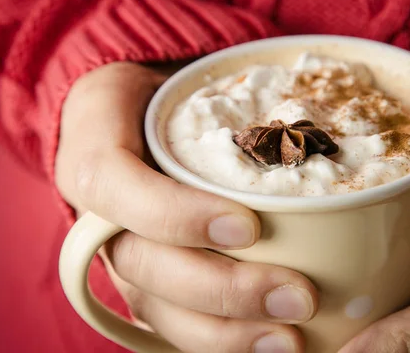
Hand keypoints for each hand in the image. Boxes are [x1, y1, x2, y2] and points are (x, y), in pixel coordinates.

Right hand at [55, 62, 317, 352]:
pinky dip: (219, 340)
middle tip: (298, 297)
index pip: (120, 189)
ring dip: (224, 333)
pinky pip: (173, 323)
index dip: (178, 215)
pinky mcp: (146, 283)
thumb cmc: (160, 100)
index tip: (249, 227)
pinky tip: (265, 345)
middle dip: (222, 290)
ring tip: (289, 341)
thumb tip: (312, 118)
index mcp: (97, 158)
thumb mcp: (175, 82)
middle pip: (146, 267)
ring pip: (158, 309)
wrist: (130, 121)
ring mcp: (124, 258)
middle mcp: (101, 219)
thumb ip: (222, 94)